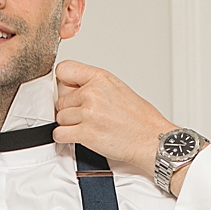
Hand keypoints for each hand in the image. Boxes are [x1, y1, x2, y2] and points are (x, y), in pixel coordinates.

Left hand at [53, 60, 177, 174]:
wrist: (152, 140)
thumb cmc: (141, 119)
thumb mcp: (118, 89)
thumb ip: (94, 85)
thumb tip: (73, 89)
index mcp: (100, 78)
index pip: (64, 70)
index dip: (64, 83)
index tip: (68, 91)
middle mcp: (92, 93)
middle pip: (60, 99)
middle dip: (69, 108)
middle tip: (86, 116)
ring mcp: (88, 113)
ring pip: (59, 117)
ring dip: (68, 125)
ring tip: (87, 127)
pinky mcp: (85, 133)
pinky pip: (59, 134)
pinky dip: (65, 138)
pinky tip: (78, 137)